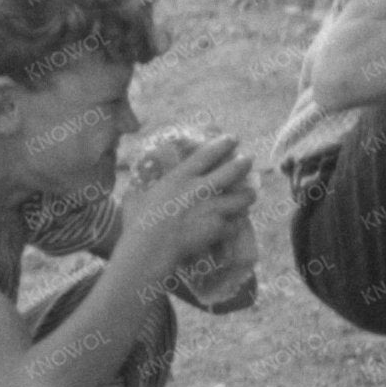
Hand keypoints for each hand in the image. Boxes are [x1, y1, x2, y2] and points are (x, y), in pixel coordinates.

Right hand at [119, 132, 251, 266]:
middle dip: (244, 163)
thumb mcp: (137, 198)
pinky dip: (234, 226)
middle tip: (249, 159)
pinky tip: (234, 226)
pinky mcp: (219, 226)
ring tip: (250, 194)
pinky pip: (235, 224)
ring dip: (248, 196)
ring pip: (243, 198)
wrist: (150, 249)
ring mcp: (213, 208)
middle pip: (233, 170)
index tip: (233, 138)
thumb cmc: (139, 224)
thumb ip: (143, 189)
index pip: (206, 154)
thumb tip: (135, 185)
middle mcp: (200, 189)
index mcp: (180, 178)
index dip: (222, 144)